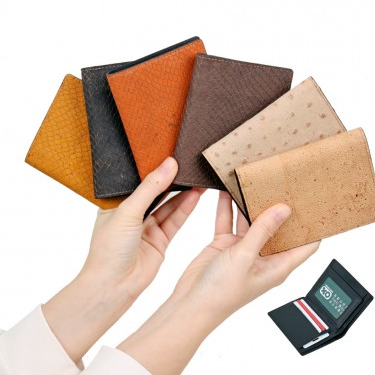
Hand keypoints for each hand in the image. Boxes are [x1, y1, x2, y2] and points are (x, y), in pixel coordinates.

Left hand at [81, 157, 203, 300]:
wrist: (113, 286)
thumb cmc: (109, 248)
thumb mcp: (128, 211)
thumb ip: (151, 188)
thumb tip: (169, 164)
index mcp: (117, 204)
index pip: (138, 181)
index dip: (155, 169)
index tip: (172, 156)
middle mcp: (132, 214)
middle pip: (157, 193)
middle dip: (173, 181)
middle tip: (189, 166)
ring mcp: (147, 227)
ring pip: (169, 206)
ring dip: (183, 194)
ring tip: (198, 179)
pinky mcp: (160, 240)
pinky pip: (175, 221)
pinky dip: (185, 209)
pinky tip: (195, 196)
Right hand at [118, 192, 318, 374]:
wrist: (190, 302)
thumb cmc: (221, 293)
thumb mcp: (245, 258)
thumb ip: (262, 231)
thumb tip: (283, 210)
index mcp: (277, 265)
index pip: (305, 245)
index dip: (313, 227)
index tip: (315, 205)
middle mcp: (262, 256)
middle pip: (276, 227)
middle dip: (278, 208)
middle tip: (282, 184)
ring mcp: (243, 249)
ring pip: (250, 220)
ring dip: (249, 204)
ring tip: (252, 182)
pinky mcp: (225, 244)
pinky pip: (229, 220)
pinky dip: (227, 207)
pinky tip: (227, 191)